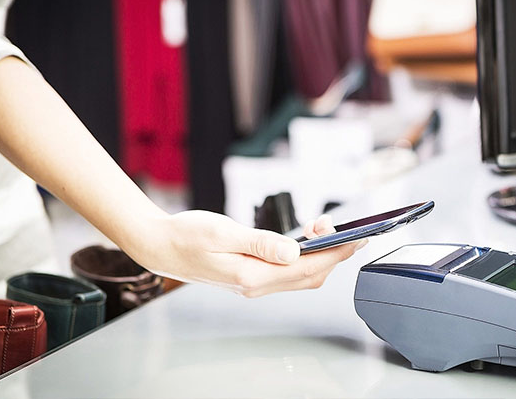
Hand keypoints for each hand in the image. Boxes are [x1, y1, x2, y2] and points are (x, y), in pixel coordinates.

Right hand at [128, 211, 366, 296]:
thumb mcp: (223, 232)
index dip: (335, 254)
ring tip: (324, 230)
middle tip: (347, 231)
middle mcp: (256, 286)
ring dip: (320, 255)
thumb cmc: (186, 235)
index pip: (307, 268)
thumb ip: (260, 243)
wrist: (160, 245)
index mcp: (252, 277)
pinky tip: (305, 241)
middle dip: (334, 254)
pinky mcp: (251, 277)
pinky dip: (304, 258)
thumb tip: (294, 251)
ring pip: (301, 276)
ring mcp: (254, 284)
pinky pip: (288, 273)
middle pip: (310, 276)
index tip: (356, 239)